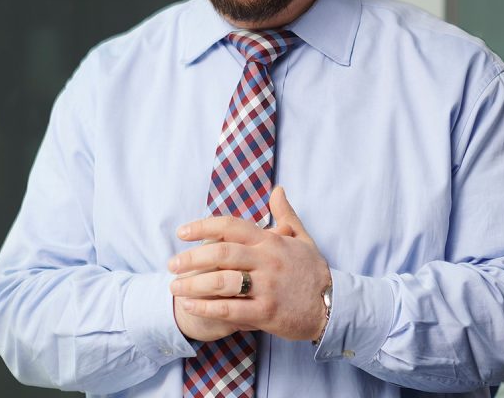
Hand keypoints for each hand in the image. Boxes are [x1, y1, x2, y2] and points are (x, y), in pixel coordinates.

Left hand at [168, 186, 331, 341]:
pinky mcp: (267, 312)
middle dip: (191, 257)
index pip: (231, 226)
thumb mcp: (303, 239)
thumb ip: (286, 215)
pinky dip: (206, 308)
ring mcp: (267, 287)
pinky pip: (229, 309)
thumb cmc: (313, 272)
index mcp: (271, 241)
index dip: (203, 226)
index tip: (183, 232)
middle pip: (221, 252)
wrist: (331, 306)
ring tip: (175, 287)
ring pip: (221, 281)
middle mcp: (268, 260)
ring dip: (192, 284)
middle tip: (171, 263)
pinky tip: (190, 307)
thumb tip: (277, 190)